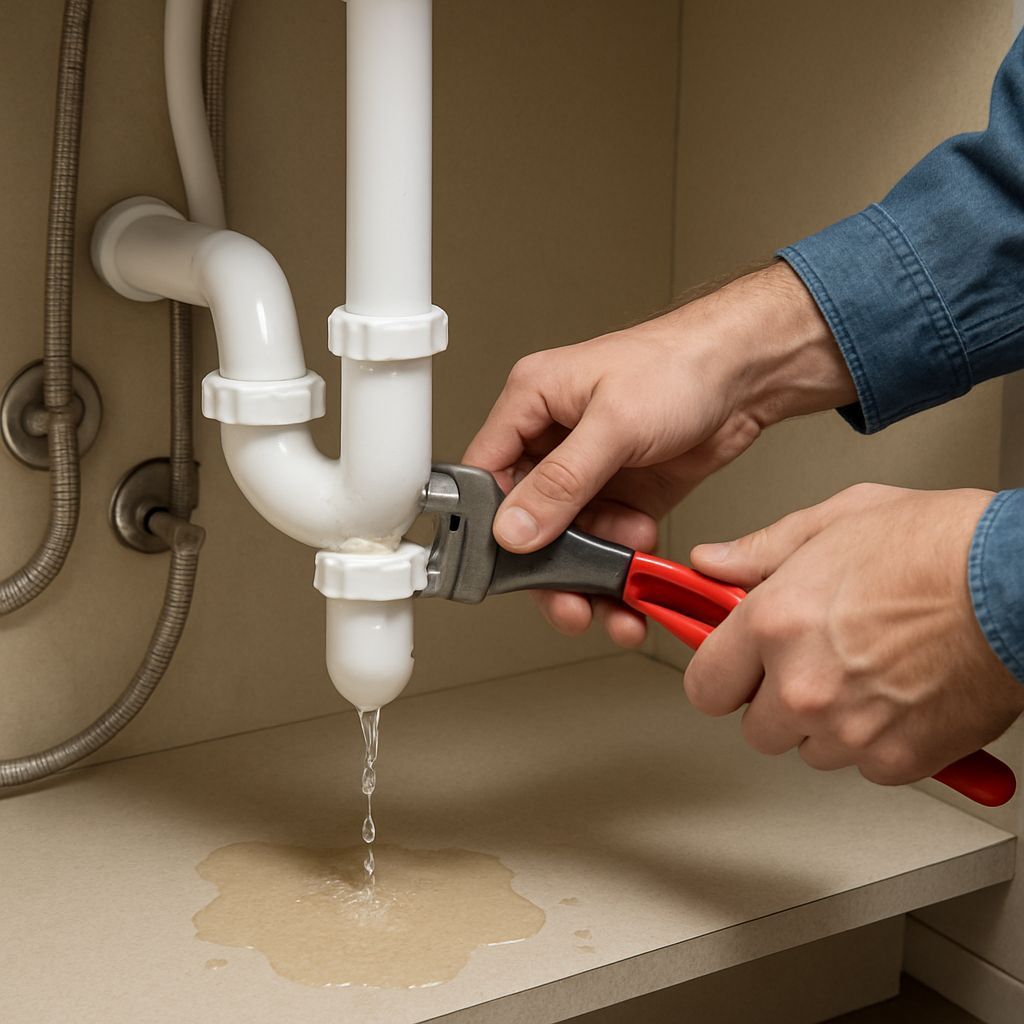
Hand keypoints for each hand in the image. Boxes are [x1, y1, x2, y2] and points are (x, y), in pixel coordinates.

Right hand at [464, 262, 854, 644]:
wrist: (747, 374)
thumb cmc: (681, 364)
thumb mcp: (614, 422)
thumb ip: (562, 480)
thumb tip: (514, 527)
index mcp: (532, 402)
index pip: (486, 472)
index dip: (493, 522)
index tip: (512, 565)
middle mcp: (553, 440)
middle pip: (525, 519)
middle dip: (547, 566)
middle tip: (567, 602)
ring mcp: (588, 472)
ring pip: (567, 541)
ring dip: (591, 572)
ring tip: (617, 593)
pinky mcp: (623, 497)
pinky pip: (607, 545)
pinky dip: (620, 567)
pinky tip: (637, 576)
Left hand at [685, 484, 1023, 784]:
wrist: (1021, 582)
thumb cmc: (941, 545)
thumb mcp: (836, 521)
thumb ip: (762, 550)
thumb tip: (713, 563)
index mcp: (774, 624)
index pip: (704, 686)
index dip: (721, 676)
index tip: (733, 669)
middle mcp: (803, 684)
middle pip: (756, 729)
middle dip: (776, 700)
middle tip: (813, 663)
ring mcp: (849, 728)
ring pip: (810, 750)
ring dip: (827, 723)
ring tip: (866, 672)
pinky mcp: (899, 759)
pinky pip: (864, 765)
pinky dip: (877, 741)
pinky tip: (899, 694)